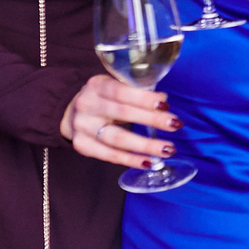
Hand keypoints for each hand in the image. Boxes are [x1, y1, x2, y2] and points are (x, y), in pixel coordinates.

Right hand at [60, 75, 179, 167]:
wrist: (72, 113)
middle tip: (175, 125)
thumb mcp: (116, 86)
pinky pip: (108, 155)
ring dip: (145, 145)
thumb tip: (163, 100)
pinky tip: (148, 162)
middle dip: (152, 120)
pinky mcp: (82, 145)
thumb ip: (137, 91)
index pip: (121, 91)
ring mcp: (82, 127)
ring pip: (117, 138)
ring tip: (167, 149)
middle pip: (122, 114)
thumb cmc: (104, 98)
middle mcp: (86, 105)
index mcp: (96, 85)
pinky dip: (130, 160)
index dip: (144, 99)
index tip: (165, 105)